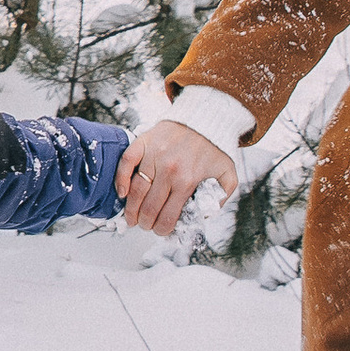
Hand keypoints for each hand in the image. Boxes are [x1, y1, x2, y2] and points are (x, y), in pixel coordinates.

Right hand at [116, 119, 238, 239]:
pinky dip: (120, 180)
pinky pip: (126, 163)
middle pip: (149, 207)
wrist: (205, 119)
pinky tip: (122, 193)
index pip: (168, 216)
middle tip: (145, 226)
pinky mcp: (144, 142)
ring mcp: (154, 155)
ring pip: (136, 190)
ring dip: (131, 209)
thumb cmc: (215, 148)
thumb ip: (220, 198)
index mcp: (187, 181)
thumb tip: (204, 215)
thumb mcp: (228, 175)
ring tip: (131, 218)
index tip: (159, 231)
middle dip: (146, 223)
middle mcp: (169, 170)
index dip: (162, 229)